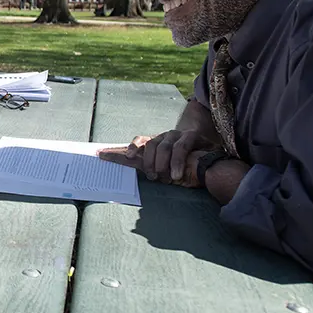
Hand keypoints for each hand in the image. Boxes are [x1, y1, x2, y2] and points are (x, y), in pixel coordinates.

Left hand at [97, 130, 214, 185]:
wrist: (211, 161)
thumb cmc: (185, 168)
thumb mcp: (162, 169)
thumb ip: (147, 167)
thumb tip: (128, 170)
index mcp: (154, 143)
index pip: (133, 145)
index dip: (119, 150)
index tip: (102, 155)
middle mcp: (163, 137)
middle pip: (148, 145)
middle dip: (148, 162)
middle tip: (153, 176)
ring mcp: (176, 135)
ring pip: (163, 147)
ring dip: (163, 164)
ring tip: (166, 177)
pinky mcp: (191, 137)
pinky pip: (180, 149)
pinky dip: (176, 163)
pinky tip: (176, 175)